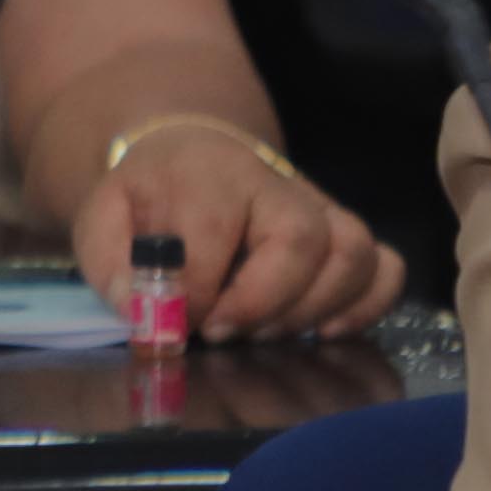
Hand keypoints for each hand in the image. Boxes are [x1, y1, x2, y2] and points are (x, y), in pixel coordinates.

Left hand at [72, 119, 406, 338]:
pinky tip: (323, 331)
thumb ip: (114, 267)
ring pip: (353, 251)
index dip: (199, 288)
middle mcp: (275, 182)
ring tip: (264, 333)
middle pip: (303, 237)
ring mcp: (320, 207)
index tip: (179, 322)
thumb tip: (150, 316)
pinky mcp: (345, 234)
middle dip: (263, 301)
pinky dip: (366, 307)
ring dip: (312, 308)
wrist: (189, 157)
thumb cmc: (148, 202)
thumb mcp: (105, 223)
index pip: (216, 226)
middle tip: (221, 331)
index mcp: (207, 172)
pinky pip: (385, 267)